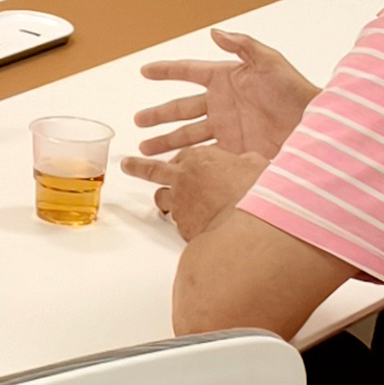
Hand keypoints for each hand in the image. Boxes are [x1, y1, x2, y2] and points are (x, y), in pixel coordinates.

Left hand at [121, 140, 264, 243]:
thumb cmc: (256, 189)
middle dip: (138, 167)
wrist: (251, 219)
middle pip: (154, 170)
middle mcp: (184, 177)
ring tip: (167, 206)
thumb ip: (246, 161)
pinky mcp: (183, 225)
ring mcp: (180, 202)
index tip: (176, 161)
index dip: (180, 160)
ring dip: (165, 202)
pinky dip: (186, 225)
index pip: (182, 154)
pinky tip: (197, 229)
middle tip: (128, 165)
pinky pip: (179, 224)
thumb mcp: (256, 164)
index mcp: (200, 156)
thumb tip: (251, 161)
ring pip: (162, 199)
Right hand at [131, 29, 317, 164]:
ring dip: (167, 141)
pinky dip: (189, 159)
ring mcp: (227, 128)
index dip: (166, 71)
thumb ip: (242, 46)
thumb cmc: (295, 91)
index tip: (145, 71)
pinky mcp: (235, 150)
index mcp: (226, 78)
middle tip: (138, 122)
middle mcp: (222, 103)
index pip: (188, 72)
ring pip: (188, 135)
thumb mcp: (269, 61)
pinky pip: (205, 154)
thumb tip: (214, 32)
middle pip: (181, 109)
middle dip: (158, 116)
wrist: (314, 127)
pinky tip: (174, 164)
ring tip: (146, 150)